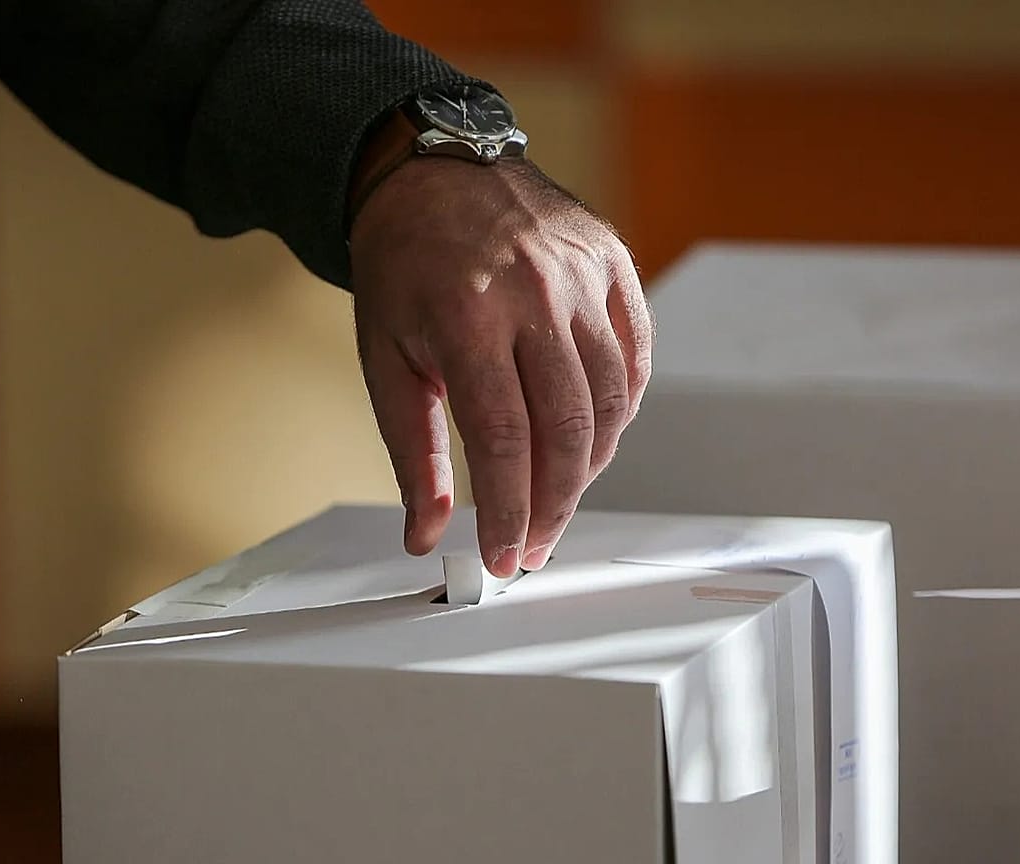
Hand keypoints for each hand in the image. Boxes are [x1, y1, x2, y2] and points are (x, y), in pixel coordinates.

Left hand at [349, 156, 653, 576]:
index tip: (504, 558)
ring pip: (610, 399)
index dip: (509, 512)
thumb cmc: (404, 269)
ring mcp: (581, 274)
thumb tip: (424, 535)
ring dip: (590, 466)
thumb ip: (412, 453)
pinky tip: (593, 439)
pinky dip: (620, 410)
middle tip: (534, 545)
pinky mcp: (612, 264)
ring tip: (559, 498)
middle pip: (566, 428)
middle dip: (554, 505)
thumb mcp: (385, 360)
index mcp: (466, 318)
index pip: (504, 441)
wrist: (432, 175)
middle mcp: (533, 293)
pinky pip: (634, 356)